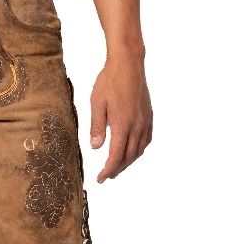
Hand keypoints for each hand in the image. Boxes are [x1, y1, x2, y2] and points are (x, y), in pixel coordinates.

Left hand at [88, 52, 151, 181]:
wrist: (128, 64)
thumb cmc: (109, 81)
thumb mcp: (96, 103)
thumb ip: (96, 126)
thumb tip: (95, 147)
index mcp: (122, 125)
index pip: (116, 156)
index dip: (108, 170)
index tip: (100, 178)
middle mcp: (137, 126)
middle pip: (129, 156)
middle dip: (118, 169)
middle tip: (107, 176)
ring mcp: (145, 121)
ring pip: (139, 150)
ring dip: (128, 161)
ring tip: (118, 166)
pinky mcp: (149, 116)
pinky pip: (146, 139)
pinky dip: (139, 150)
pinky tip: (132, 150)